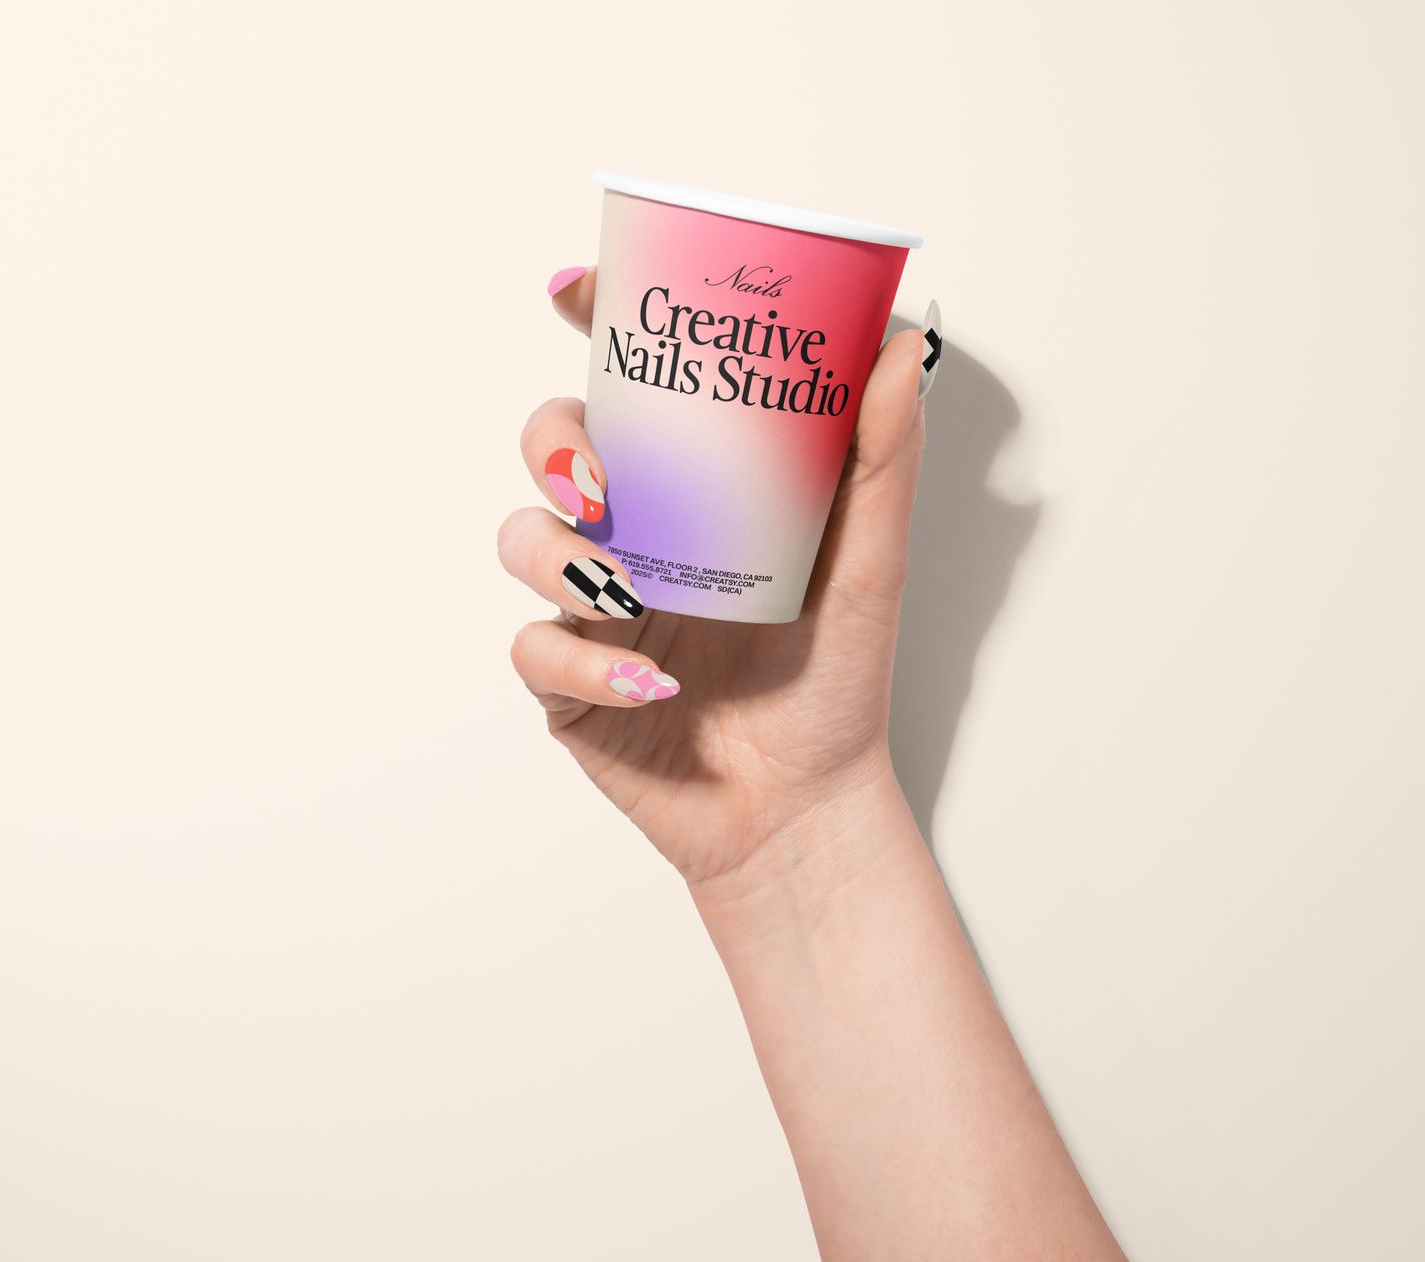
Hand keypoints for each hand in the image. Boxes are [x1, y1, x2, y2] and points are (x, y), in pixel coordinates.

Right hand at [498, 266, 931, 886]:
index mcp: (695, 487)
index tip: (575, 289)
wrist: (809, 810)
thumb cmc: (839, 681)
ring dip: (558, 554)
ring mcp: (594, 608)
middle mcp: (635, 533)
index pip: (630, 386)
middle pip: (554, 446)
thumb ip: (883, 456)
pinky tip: (652, 688)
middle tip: (604, 478)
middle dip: (557, 443)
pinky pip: (538, 652)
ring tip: (624, 589)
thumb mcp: (872, 562)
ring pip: (522, 540)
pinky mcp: (569, 686)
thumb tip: (902, 342)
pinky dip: (587, 664)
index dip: (592, 326)